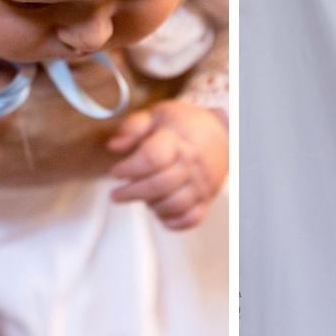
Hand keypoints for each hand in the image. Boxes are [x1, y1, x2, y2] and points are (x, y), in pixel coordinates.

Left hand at [106, 100, 227, 229]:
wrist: (222, 132)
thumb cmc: (185, 124)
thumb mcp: (157, 114)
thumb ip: (133, 127)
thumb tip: (114, 146)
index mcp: (177, 140)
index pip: (152, 158)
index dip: (129, 168)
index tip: (116, 172)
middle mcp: (192, 164)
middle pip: (160, 184)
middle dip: (132, 192)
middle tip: (116, 194)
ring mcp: (201, 184)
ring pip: (175, 204)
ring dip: (152, 206)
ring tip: (142, 198)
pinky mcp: (206, 199)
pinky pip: (191, 219)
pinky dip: (172, 221)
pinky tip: (160, 211)